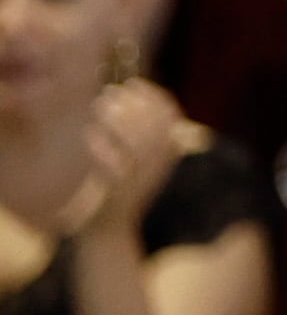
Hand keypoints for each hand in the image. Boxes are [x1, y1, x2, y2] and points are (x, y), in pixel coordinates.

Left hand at [68, 81, 185, 242]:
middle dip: (133, 105)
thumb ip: (139, 133)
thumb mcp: (138, 158)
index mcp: (169, 157)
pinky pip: (112, 166)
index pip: (171, 119)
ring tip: (99, 106)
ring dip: (117, 120)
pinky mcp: (119, 195)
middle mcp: (160, 168)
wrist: (112, 231)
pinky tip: (88, 133)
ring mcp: (141, 182)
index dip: (154, 97)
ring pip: (136, 145)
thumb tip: (127, 96)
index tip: (134, 83)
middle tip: (110, 92)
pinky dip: (100, 146)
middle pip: (154, 128)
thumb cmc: (120, 188)